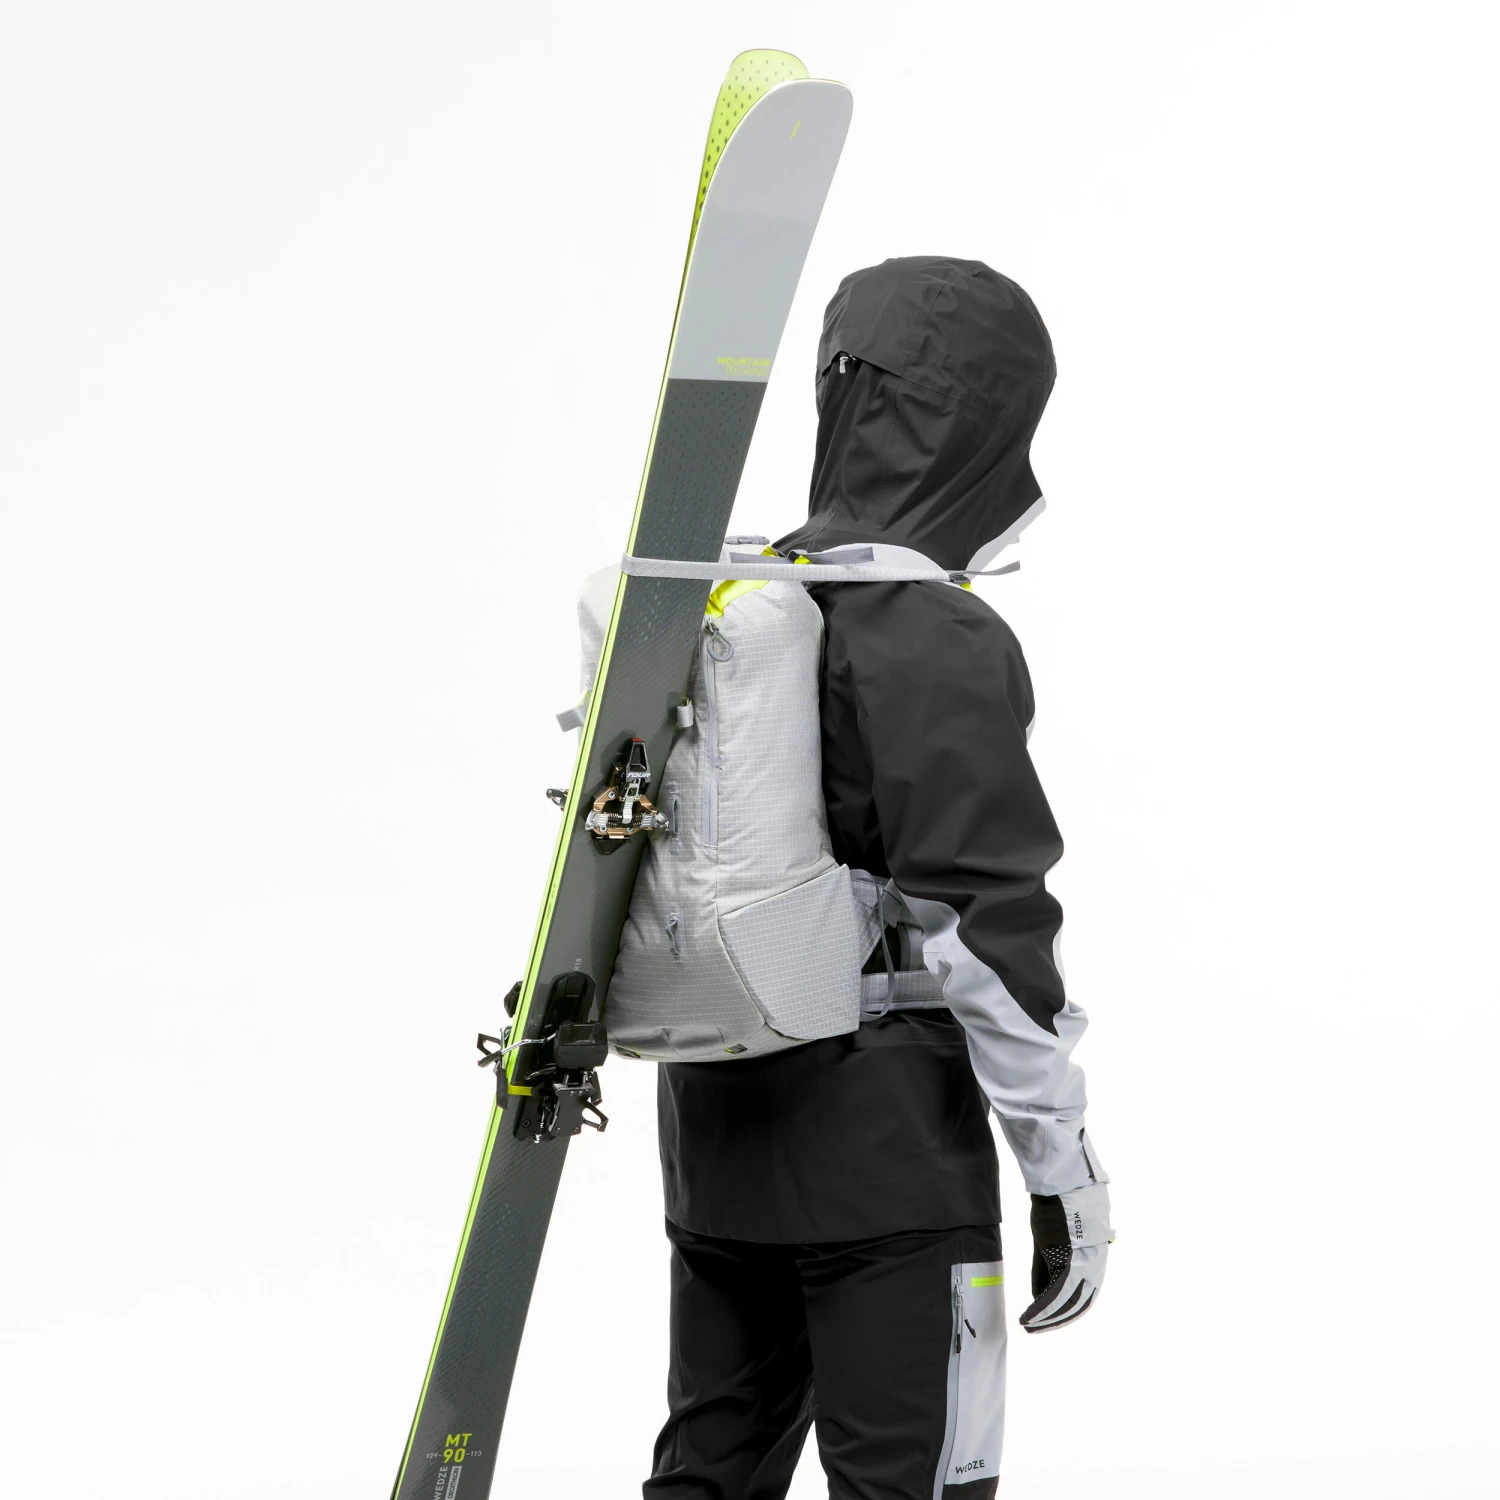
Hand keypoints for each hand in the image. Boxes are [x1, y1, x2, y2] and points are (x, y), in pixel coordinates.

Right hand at [1019, 1182, 1111, 1332]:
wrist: (1062, 1187)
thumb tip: (1038, 1296)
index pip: (1082, 1299)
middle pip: (1076, 1306)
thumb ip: (1047, 1269)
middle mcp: (1094, 1270)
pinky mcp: (1069, 1262)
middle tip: (1034, 1329)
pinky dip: (1041, 1308)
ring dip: (1046, 1319)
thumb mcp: (1052, 1244)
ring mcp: (1084, 1267)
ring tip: (1028, 1325)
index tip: (1046, 1322)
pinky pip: (1055, 1294)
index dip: (1064, 1314)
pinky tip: (1029, 1316)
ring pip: (1066, 1304)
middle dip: (1054, 1321)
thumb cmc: (1058, 1210)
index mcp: (1093, 1264)